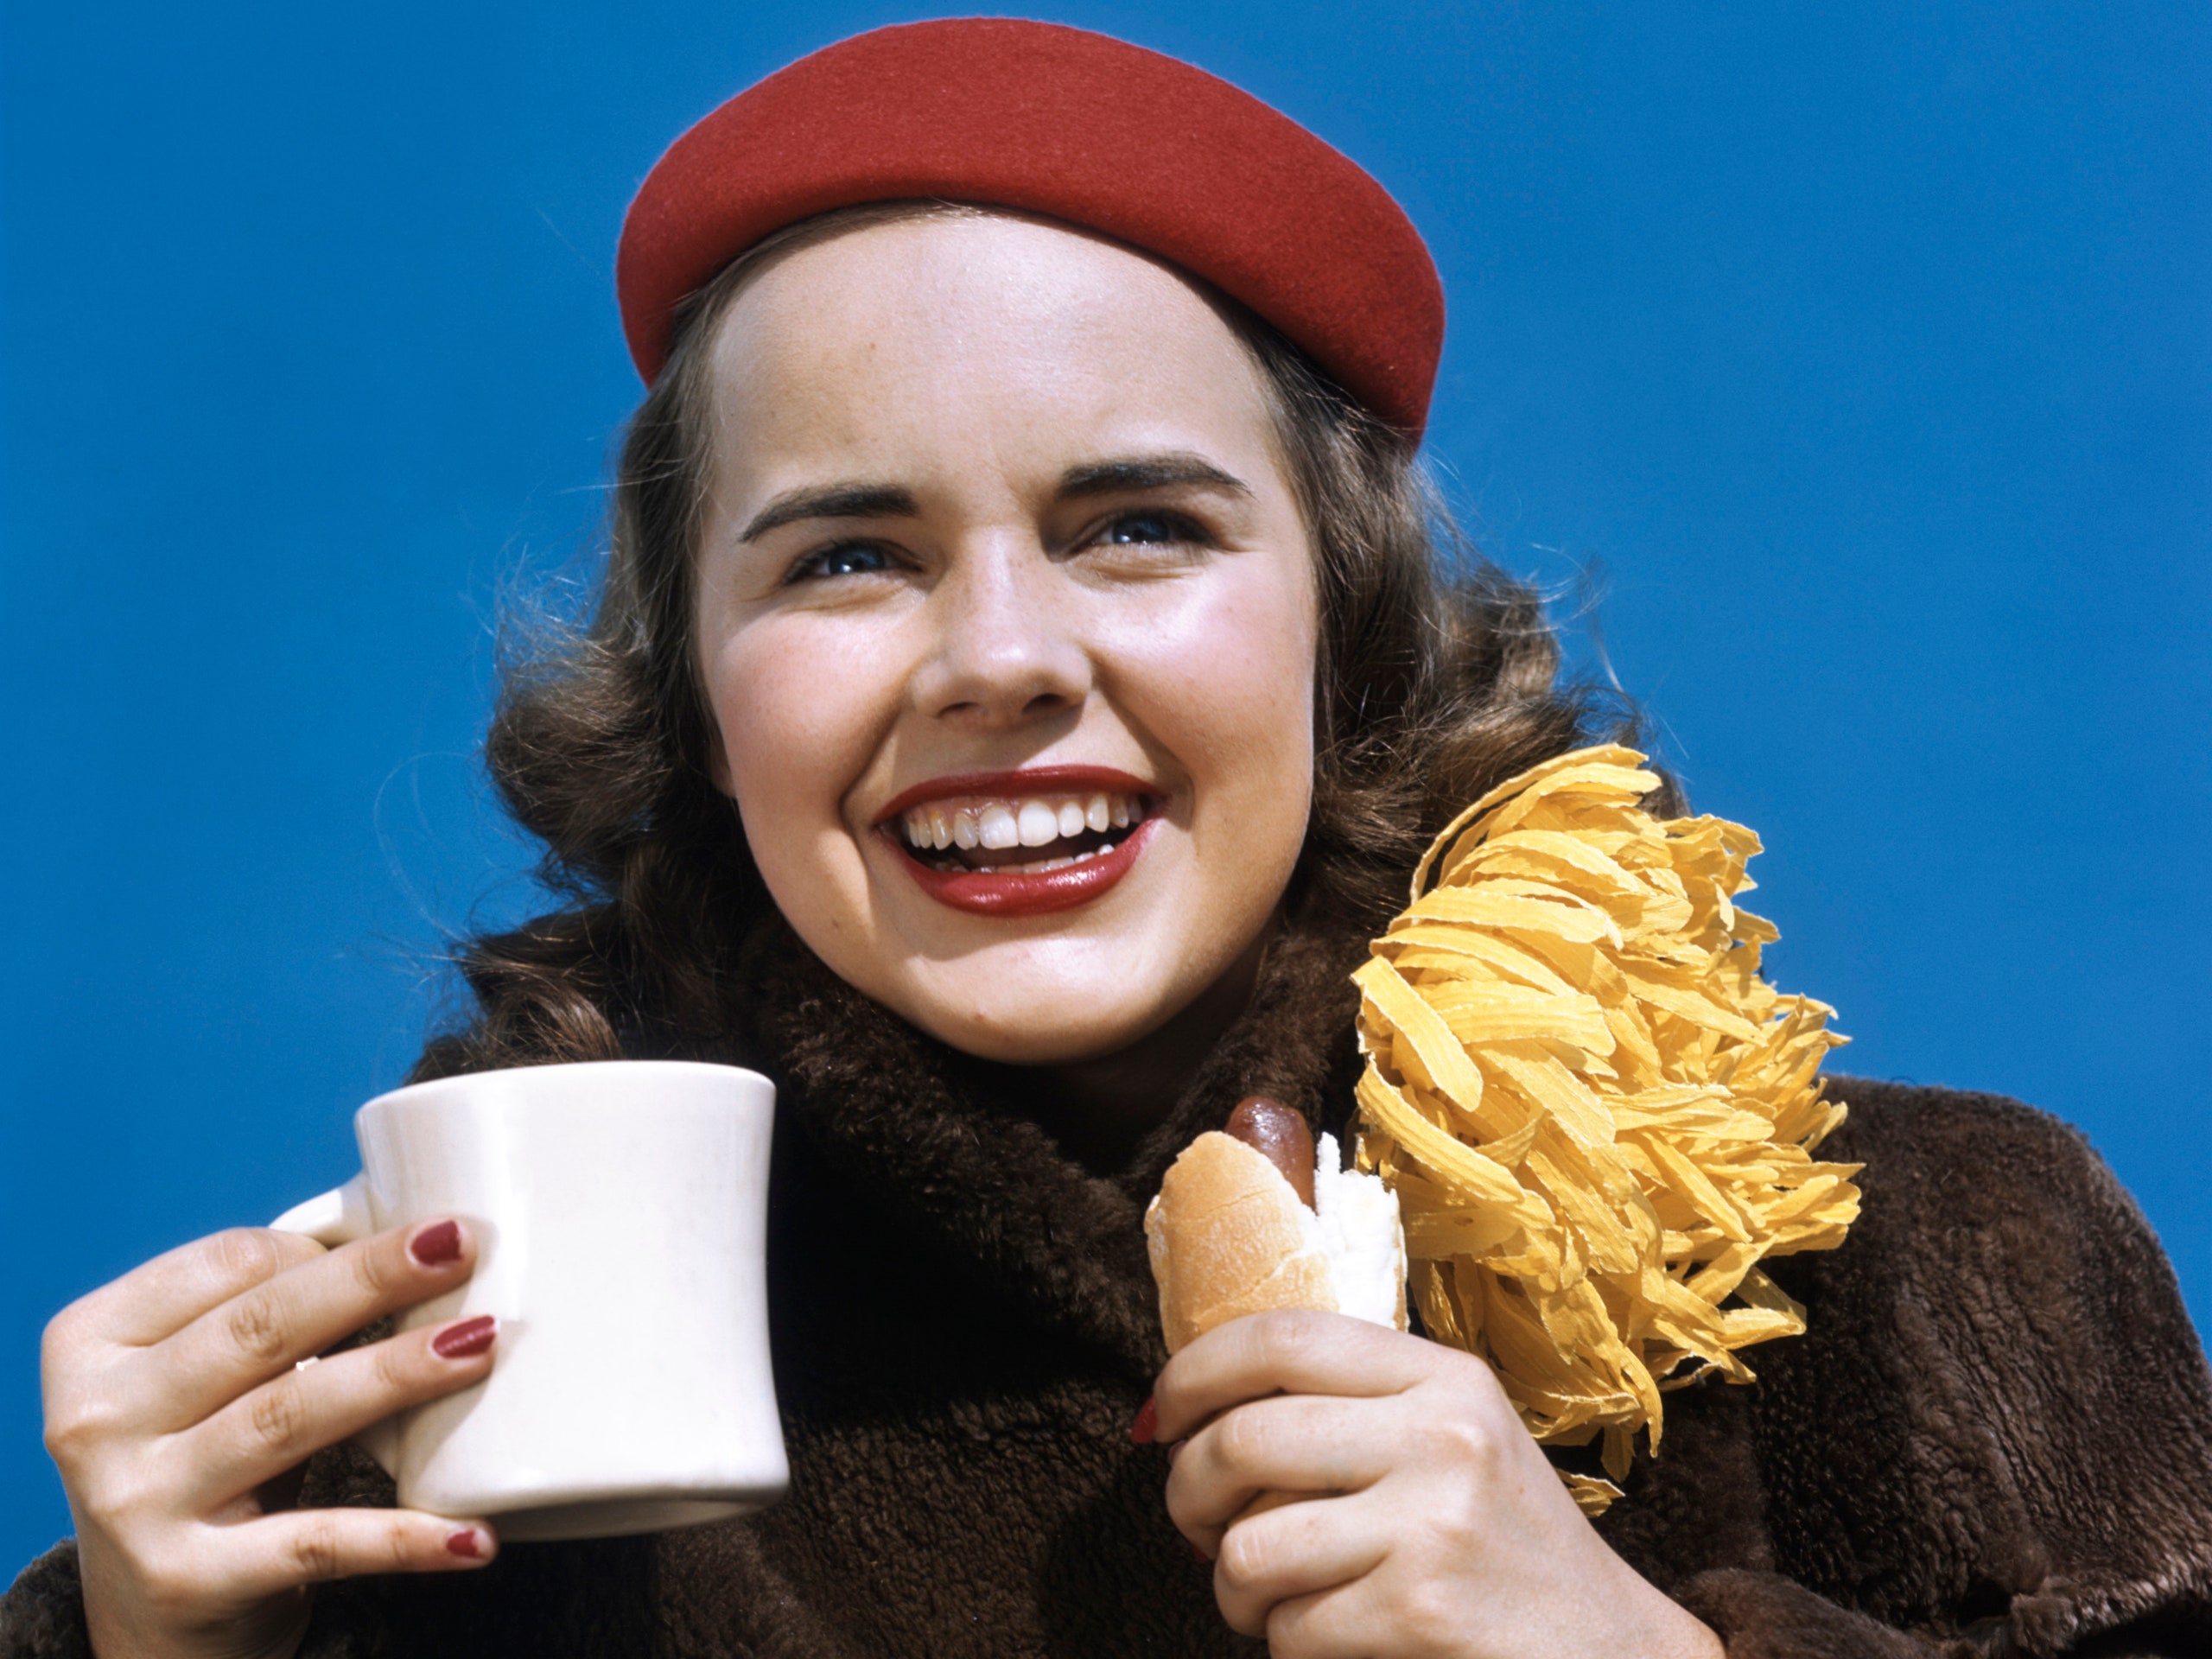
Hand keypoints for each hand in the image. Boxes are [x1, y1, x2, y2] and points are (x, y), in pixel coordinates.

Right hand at [42, 1220, 500, 1658]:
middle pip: (263, 1329)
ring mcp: (136, 1502)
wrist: (148, 1618)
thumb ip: (264, 1314)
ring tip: (478, 1344)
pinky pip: (315, 1545)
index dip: (327, 1247)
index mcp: (92, 1343)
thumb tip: (416, 1244)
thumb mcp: (197, 1381)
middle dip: (372, 1279)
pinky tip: (472, 1535)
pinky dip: (400, 1538)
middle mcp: (98, 1420)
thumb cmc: (202, 1457)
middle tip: (461, 1247)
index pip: (228, 1264)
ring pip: (291, 1415)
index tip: (412, 1237)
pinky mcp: (189, 1579)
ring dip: (396, 1375)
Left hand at [1154, 1310, 1724, 1658]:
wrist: (1616, 1657)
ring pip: (1248, 1546)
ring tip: (1268, 1601)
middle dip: (1186, 1492)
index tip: (1161, 1417)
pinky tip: (1329, 1643)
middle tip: (1192, 1527)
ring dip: (1234, 1591)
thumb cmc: (1504, 1552)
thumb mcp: (1449, 1442)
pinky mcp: (1423, 1610)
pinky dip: (1288, 1648)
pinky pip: (1290, 1628)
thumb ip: (1351, 1408)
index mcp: (1442, 1376)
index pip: (1281, 1335)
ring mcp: (1435, 1521)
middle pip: (1242, 1438)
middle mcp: (1441, 1432)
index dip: (1194, 1371)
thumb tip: (1190, 1408)